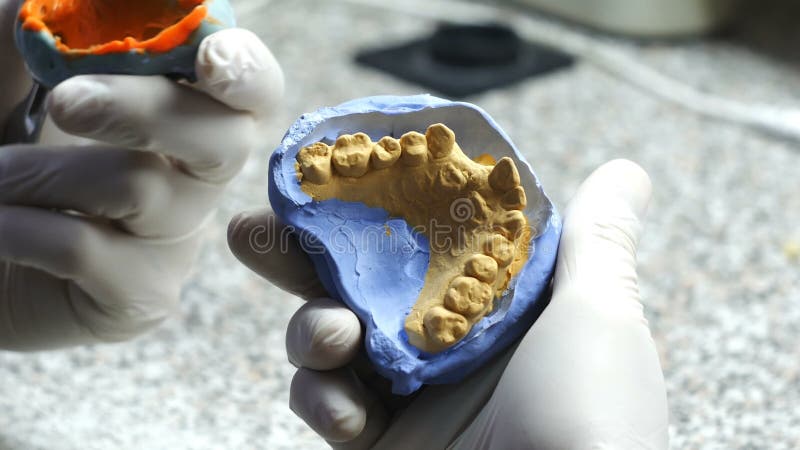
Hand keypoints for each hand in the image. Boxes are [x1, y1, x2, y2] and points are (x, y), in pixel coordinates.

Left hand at [0, 0, 283, 349]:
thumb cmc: (12, 165)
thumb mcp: (17, 94)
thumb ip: (32, 46)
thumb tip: (35, 1)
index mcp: (188, 117)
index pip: (253, 92)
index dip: (248, 72)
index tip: (212, 57)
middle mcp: (198, 180)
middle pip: (224, 142)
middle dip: (148, 112)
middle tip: (67, 101)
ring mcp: (175, 242)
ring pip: (141, 189)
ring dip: (41, 171)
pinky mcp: (142, 294)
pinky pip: (86, 249)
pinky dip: (20, 226)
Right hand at [229, 159, 668, 447]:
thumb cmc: (589, 417)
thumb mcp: (598, 314)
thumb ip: (596, 239)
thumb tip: (625, 169)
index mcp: (494, 299)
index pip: (421, 233)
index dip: (377, 203)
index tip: (333, 171)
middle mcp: (448, 339)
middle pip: (360, 279)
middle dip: (304, 254)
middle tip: (256, 229)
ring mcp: (412, 391)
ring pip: (331, 338)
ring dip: (313, 331)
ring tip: (329, 339)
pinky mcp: (381, 440)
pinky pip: (328, 403)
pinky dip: (324, 401)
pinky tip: (346, 414)